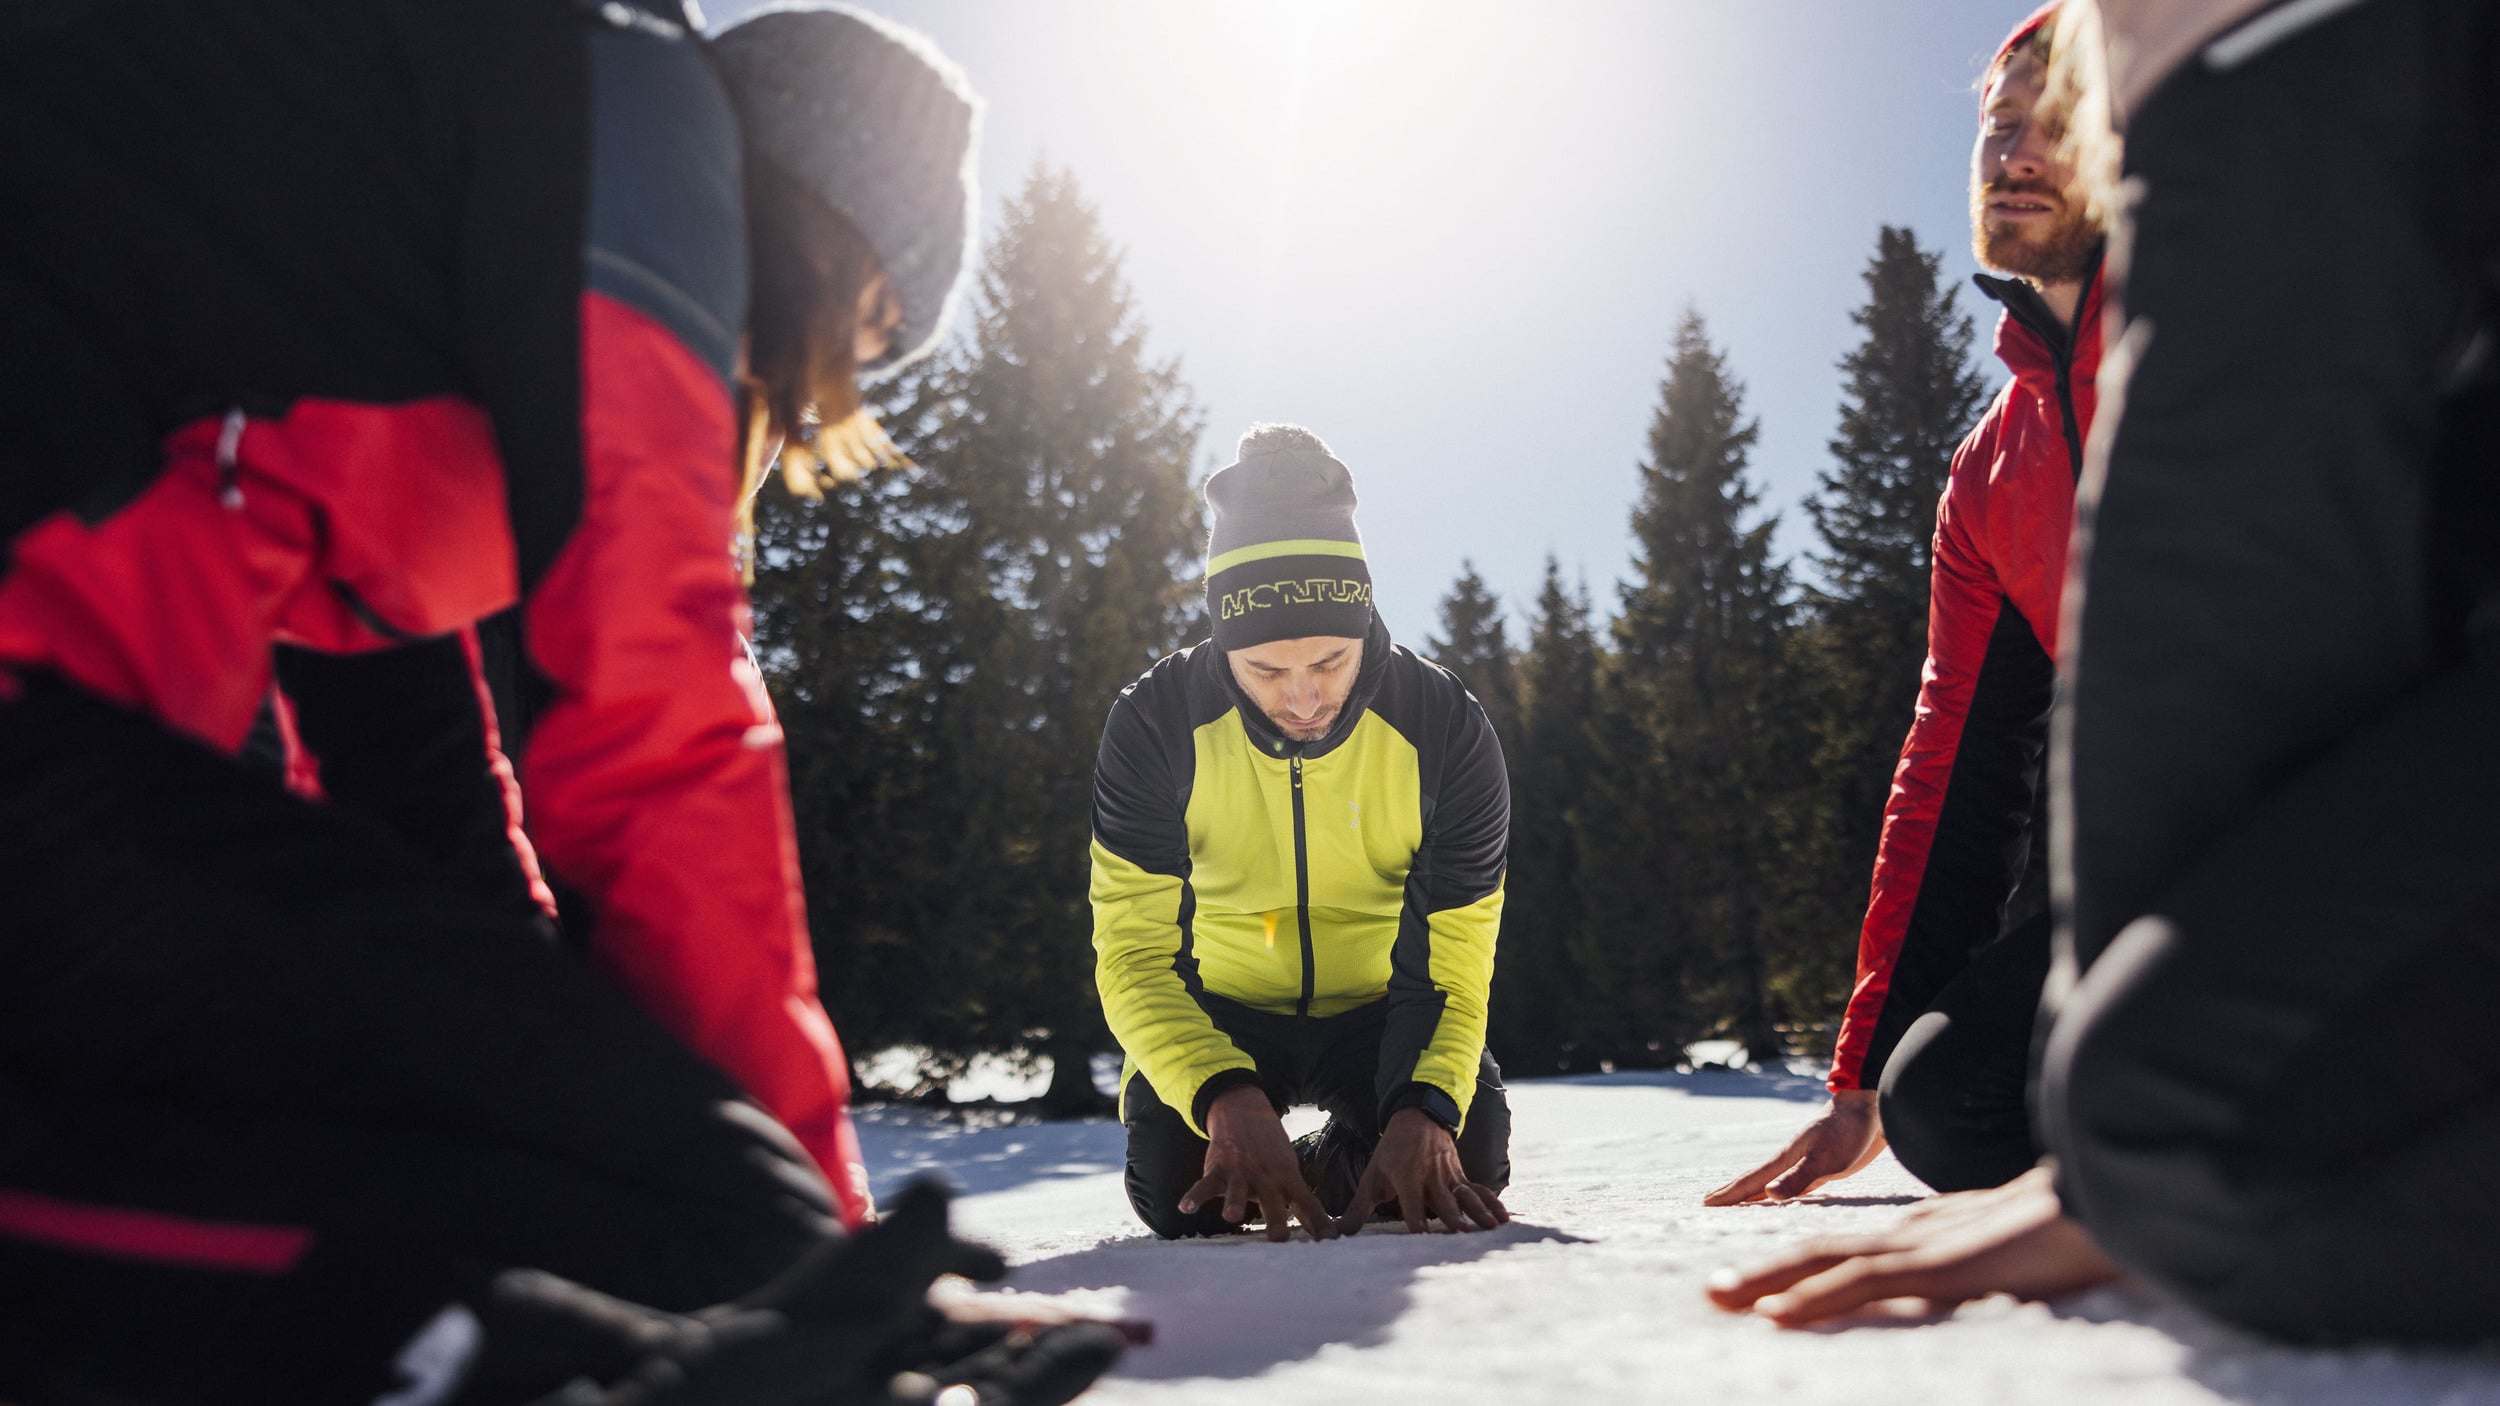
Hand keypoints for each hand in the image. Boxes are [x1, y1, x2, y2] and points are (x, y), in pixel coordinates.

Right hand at [1178, 1084, 1335, 1241]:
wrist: (1242, 1111)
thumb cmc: (1270, 1151)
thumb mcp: (1288, 1168)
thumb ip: (1298, 1198)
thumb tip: (1321, 1229)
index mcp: (1287, 1178)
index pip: (1307, 1203)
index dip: (1318, 1222)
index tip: (1329, 1242)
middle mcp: (1265, 1177)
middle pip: (1272, 1201)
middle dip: (1275, 1220)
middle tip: (1279, 1239)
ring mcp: (1240, 1172)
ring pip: (1237, 1191)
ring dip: (1234, 1203)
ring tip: (1231, 1217)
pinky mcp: (1217, 1168)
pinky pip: (1204, 1185)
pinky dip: (1194, 1196)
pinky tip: (1186, 1208)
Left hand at [1337, 1108, 1509, 1235]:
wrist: (1418, 1117)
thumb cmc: (1391, 1152)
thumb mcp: (1373, 1176)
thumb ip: (1358, 1207)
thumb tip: (1340, 1232)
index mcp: (1406, 1178)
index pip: (1411, 1205)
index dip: (1416, 1221)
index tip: (1423, 1238)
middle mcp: (1430, 1178)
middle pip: (1443, 1202)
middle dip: (1453, 1218)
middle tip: (1463, 1235)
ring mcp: (1449, 1176)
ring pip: (1466, 1196)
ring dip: (1478, 1211)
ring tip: (1490, 1228)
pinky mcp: (1462, 1175)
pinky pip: (1479, 1189)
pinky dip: (1492, 1202)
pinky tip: (1504, 1218)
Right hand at [1703, 1087, 1886, 1205]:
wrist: (1871, 1106)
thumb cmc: (1849, 1132)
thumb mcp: (1826, 1159)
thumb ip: (1798, 1177)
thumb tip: (1768, 1194)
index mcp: (1786, 1158)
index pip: (1751, 1180)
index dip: (1730, 1193)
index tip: (1705, 1203)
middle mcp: (1790, 1159)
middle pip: (1755, 1179)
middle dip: (1732, 1191)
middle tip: (1709, 1201)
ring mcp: (1805, 1160)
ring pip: (1771, 1180)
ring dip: (1752, 1192)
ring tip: (1738, 1201)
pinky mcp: (1821, 1164)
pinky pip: (1790, 1183)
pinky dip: (1776, 1191)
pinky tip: (1779, 1195)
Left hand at [1703, 1165, 2120, 1326]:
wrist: (2108, 1199)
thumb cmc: (2075, 1233)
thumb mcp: (2013, 1255)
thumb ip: (1986, 1269)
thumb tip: (1980, 1286)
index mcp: (1926, 1233)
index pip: (1848, 1252)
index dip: (1800, 1269)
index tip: (1764, 1292)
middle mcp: (1911, 1233)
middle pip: (1819, 1251)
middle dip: (1763, 1273)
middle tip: (1711, 1294)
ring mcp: (1919, 1246)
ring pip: (1822, 1262)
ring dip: (1765, 1283)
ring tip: (1716, 1299)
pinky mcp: (1934, 1264)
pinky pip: (1858, 1283)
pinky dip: (1812, 1299)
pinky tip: (1774, 1316)